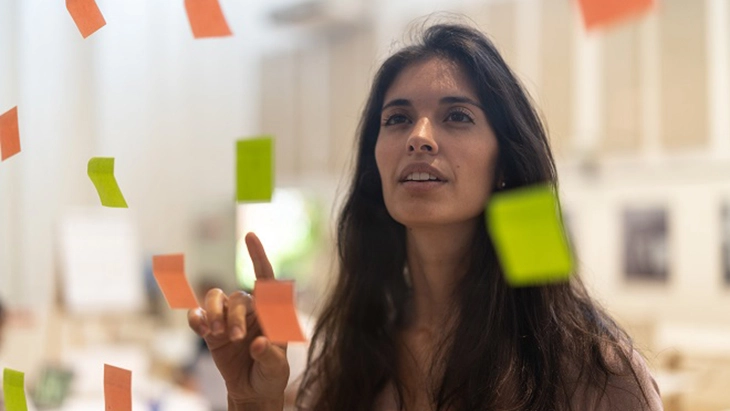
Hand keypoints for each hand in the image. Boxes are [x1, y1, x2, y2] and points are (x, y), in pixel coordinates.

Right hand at [188, 232, 288, 407]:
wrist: (251, 390)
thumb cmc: (270, 375)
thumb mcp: (277, 368)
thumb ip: (270, 355)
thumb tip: (259, 343)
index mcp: (270, 312)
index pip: (265, 279)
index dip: (258, 257)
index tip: (249, 236)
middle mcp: (249, 310)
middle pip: (238, 297)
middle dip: (235, 315)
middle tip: (236, 337)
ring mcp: (227, 319)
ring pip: (216, 299)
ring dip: (214, 313)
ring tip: (217, 334)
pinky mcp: (210, 332)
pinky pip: (198, 317)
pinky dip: (196, 319)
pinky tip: (199, 328)